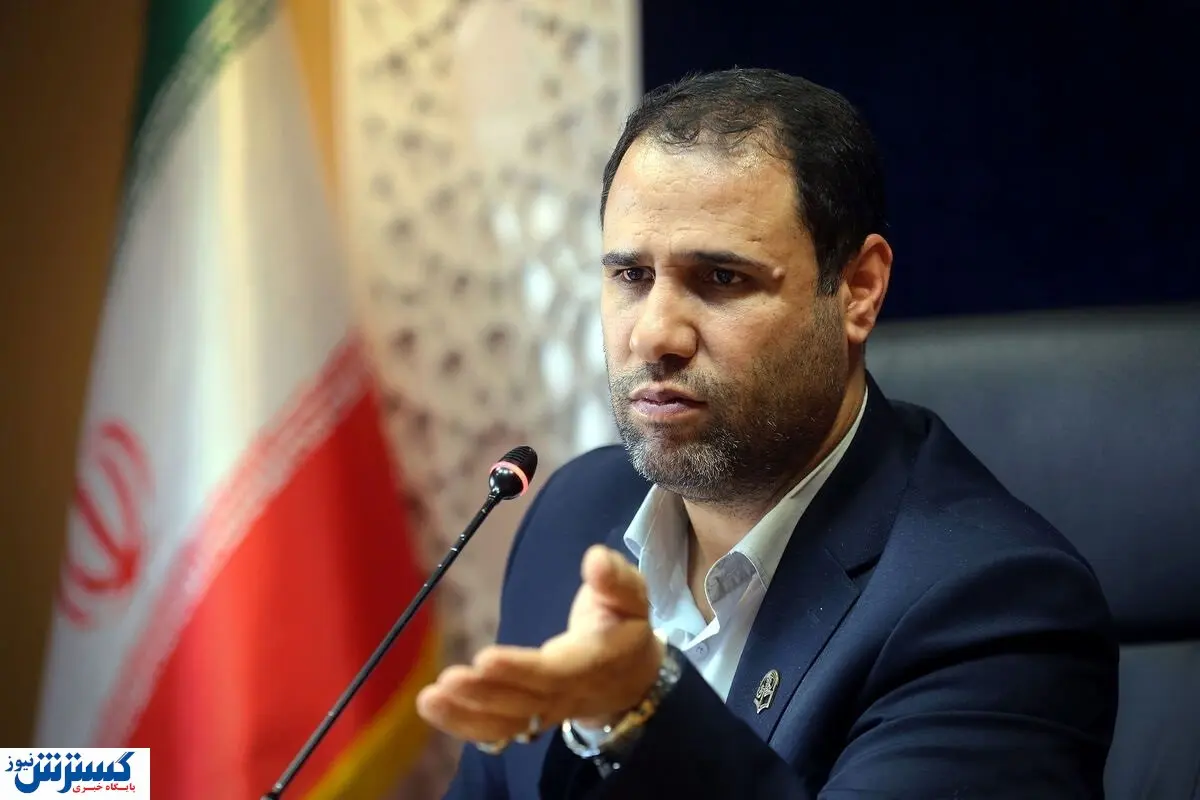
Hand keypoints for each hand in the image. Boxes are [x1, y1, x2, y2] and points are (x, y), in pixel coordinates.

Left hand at [416, 545, 664, 747]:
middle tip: (448, 680)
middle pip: (525, 702)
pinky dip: (464, 724)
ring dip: (466, 714)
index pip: (555, 672)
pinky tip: (434, 708)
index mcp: (594, 662)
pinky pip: (498, 730)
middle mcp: (569, 694)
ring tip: (429, 699)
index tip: (485, 657)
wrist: (632, 675)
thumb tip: (594, 560)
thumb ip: (615, 578)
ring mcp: (547, 711)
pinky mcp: (530, 717)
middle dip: (484, 693)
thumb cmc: (625, 623)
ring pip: (508, 723)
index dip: (521, 669)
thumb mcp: (631, 594)